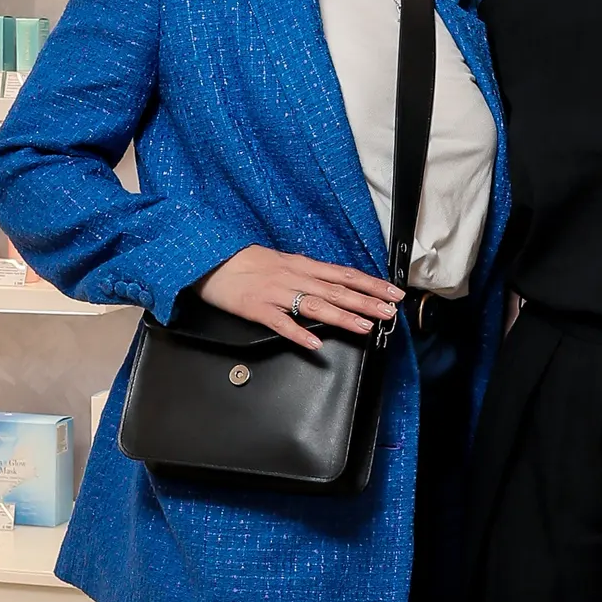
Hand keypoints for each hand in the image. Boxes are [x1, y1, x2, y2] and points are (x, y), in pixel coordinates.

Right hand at [195, 246, 403, 352]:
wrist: (208, 257)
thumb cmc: (243, 261)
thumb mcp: (279, 261)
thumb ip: (305, 273)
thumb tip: (329, 283)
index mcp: (300, 265)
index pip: (343, 274)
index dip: (370, 284)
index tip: (392, 292)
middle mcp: (293, 277)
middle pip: (336, 290)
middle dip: (366, 302)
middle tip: (389, 313)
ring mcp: (276, 293)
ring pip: (315, 305)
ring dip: (342, 316)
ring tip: (364, 327)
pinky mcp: (257, 309)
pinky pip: (281, 323)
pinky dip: (298, 333)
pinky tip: (315, 344)